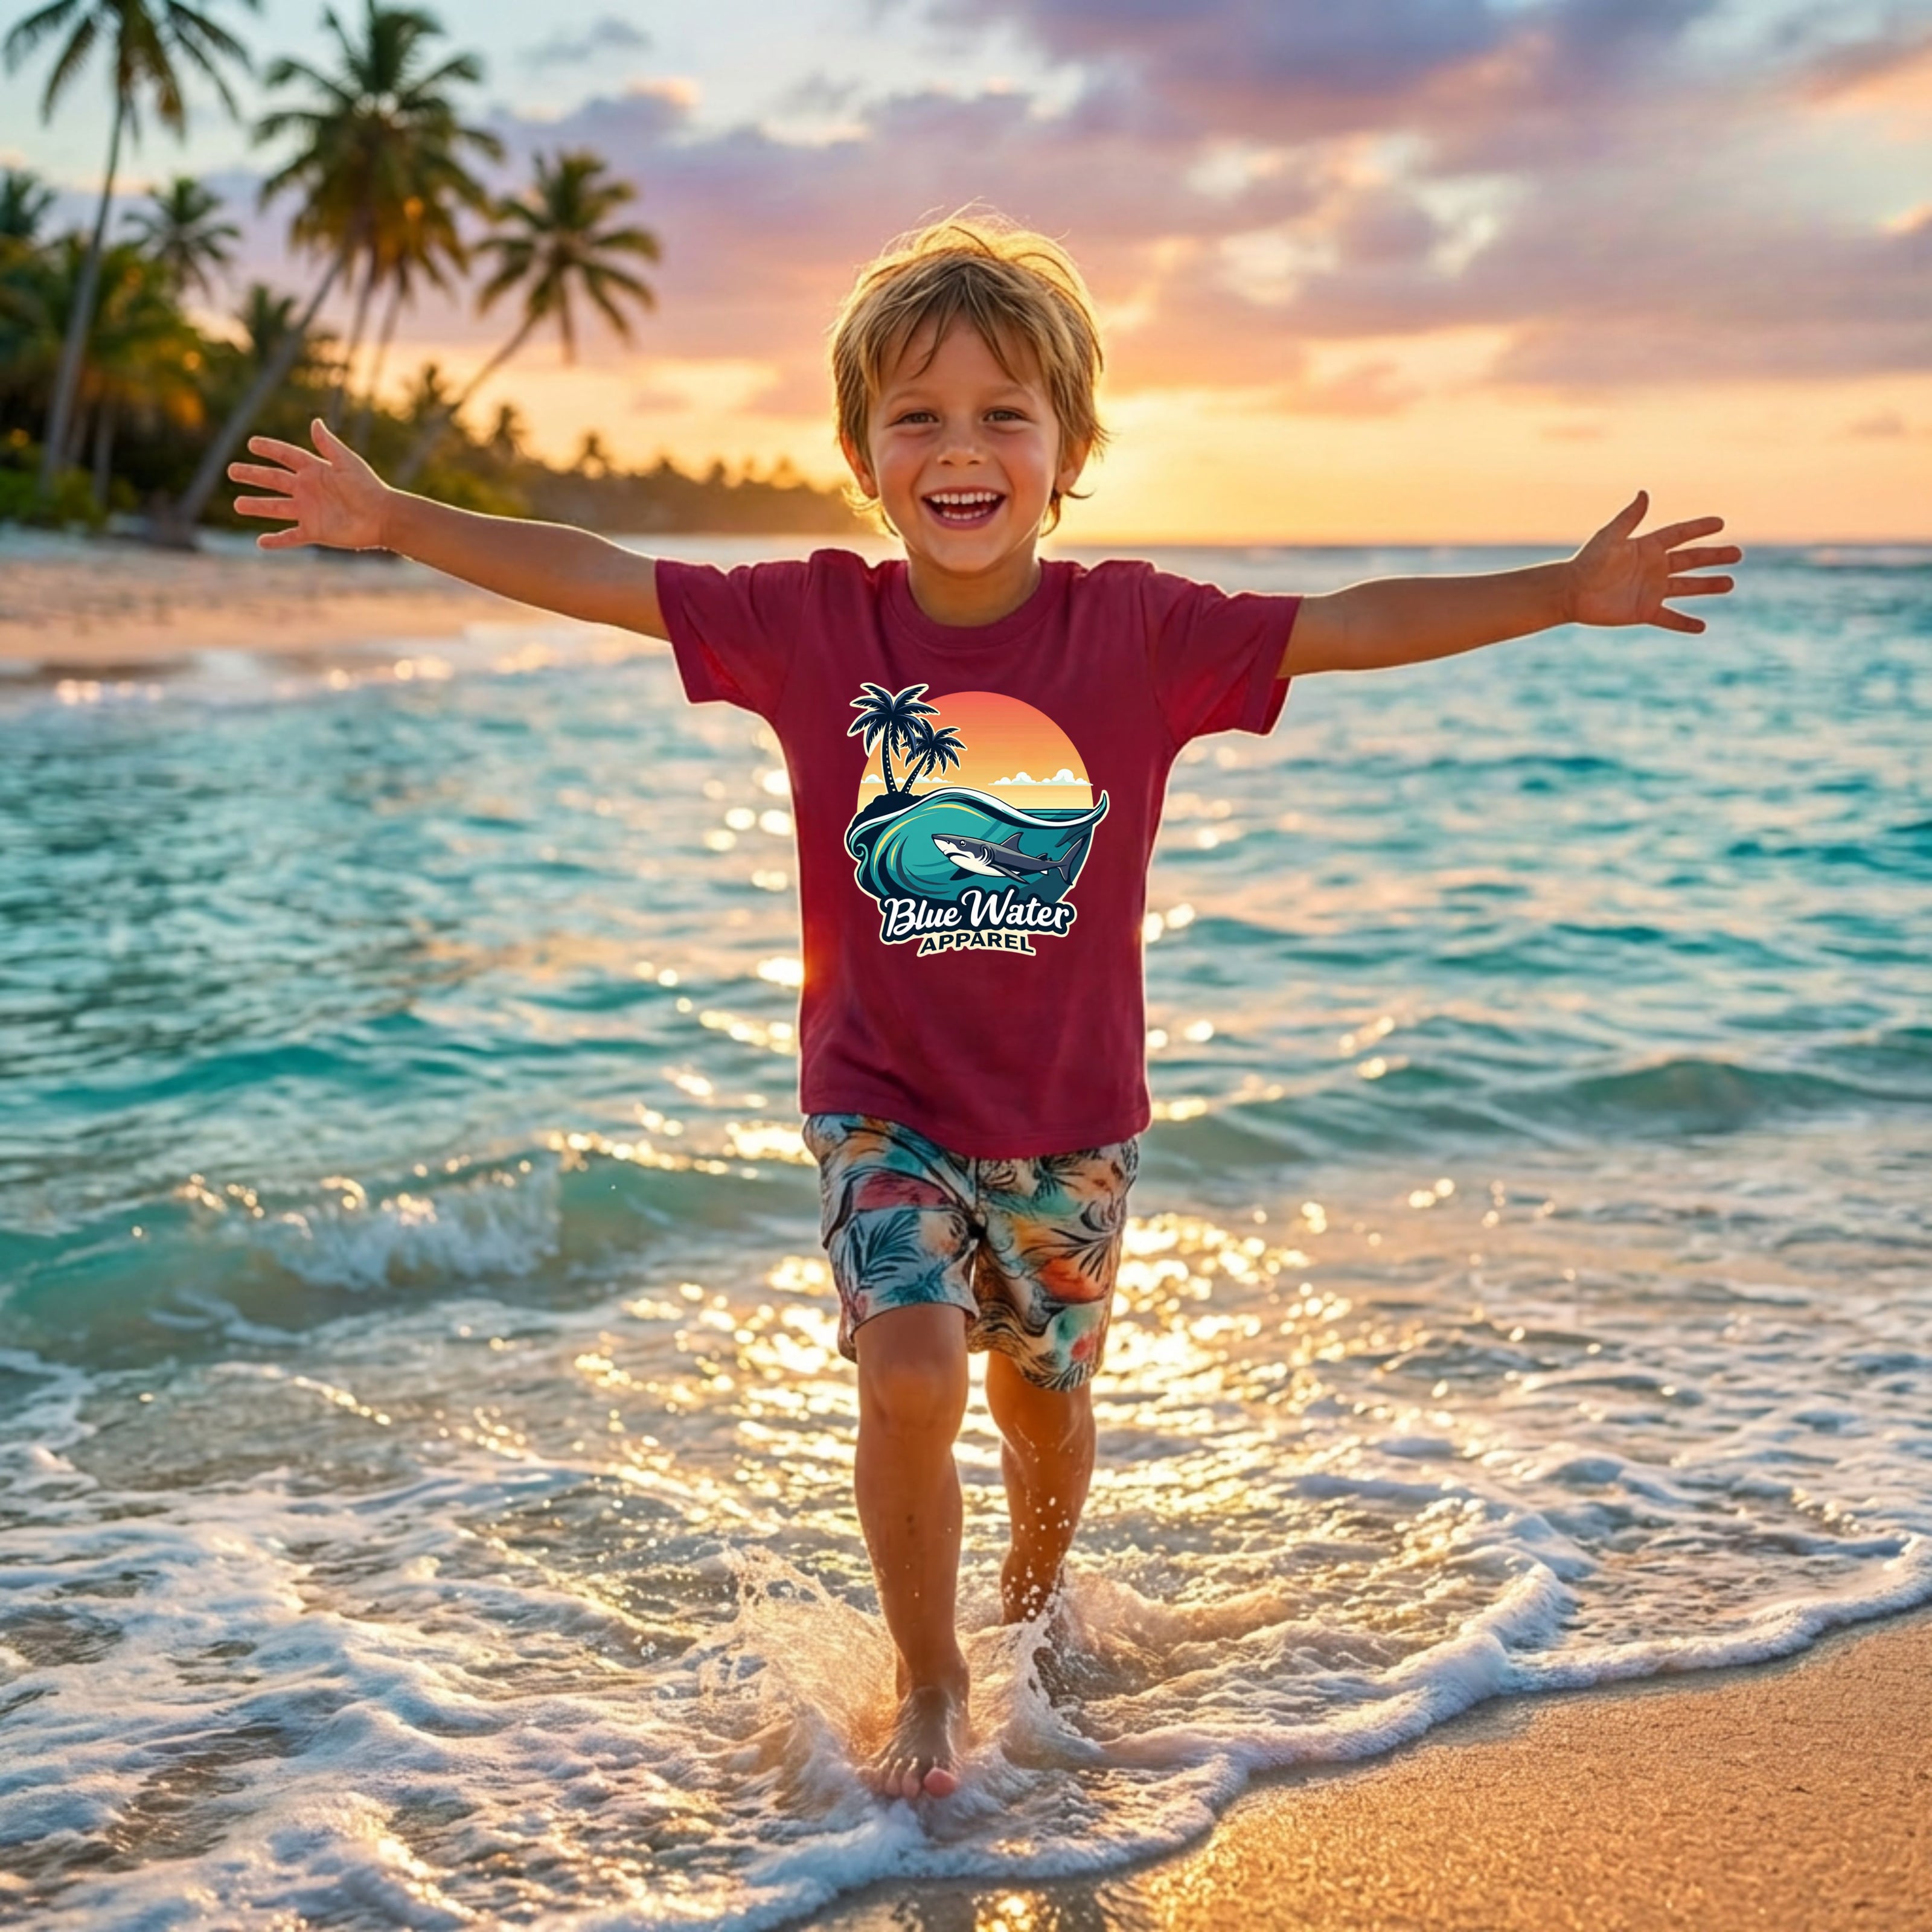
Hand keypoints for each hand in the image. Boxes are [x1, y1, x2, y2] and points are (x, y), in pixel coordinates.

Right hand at [228, 418, 390, 550]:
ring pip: (276, 507)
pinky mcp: (314, 531)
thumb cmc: (368, 488)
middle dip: (253, 475)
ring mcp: (309, 511)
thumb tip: (314, 422)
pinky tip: (261, 541)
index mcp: (315, 470)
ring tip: (238, 504)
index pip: (286, 456)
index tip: (251, 443)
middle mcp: (308, 490)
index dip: (270, 449)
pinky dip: (277, 540)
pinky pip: (291, 537)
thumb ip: (328, 445)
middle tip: (231, 470)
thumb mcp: (347, 463)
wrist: (383, 517)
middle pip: (274, 480)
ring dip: (257, 506)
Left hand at [1567, 491, 1740, 633]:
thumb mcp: (1610, 538)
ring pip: (1686, 587)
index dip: (1699, 529)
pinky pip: (1669, 618)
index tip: (1720, 523)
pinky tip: (1703, 627)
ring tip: (1729, 584)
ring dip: (1708, 586)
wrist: (1570, 592)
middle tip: (1737, 554)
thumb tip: (1644, 493)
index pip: (1679, 534)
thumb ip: (1629, 518)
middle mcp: (1653, 567)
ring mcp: (1651, 590)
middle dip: (1714, 556)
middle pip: (1690, 560)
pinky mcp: (1644, 611)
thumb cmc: (1588, 562)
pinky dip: (1685, 623)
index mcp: (1647, 547)